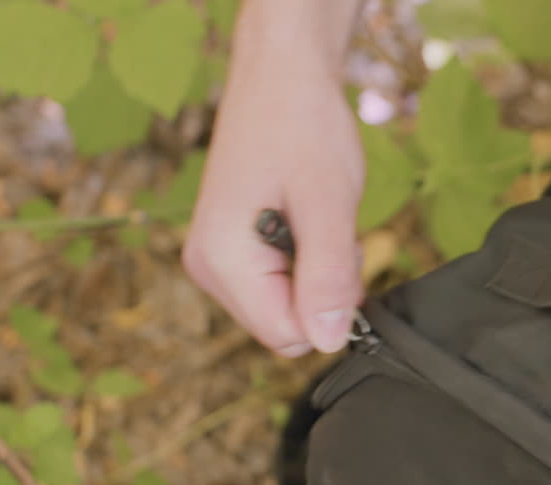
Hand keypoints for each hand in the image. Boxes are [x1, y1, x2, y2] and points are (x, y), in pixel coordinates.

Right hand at [183, 37, 363, 356]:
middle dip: (323, 291)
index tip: (342, 256)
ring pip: (287, 306)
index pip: (287, 337)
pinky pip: (280, 283)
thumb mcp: (328, 204)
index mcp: (222, 262)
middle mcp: (208, 268)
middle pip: (286, 326)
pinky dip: (306, 260)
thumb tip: (329, 341)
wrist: (282, 78)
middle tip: (330, 230)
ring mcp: (216, 260)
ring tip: (316, 217)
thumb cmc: (304, 128)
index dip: (330, 310)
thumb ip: (328, 277)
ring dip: (317, 274)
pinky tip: (305, 217)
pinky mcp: (232, 250)